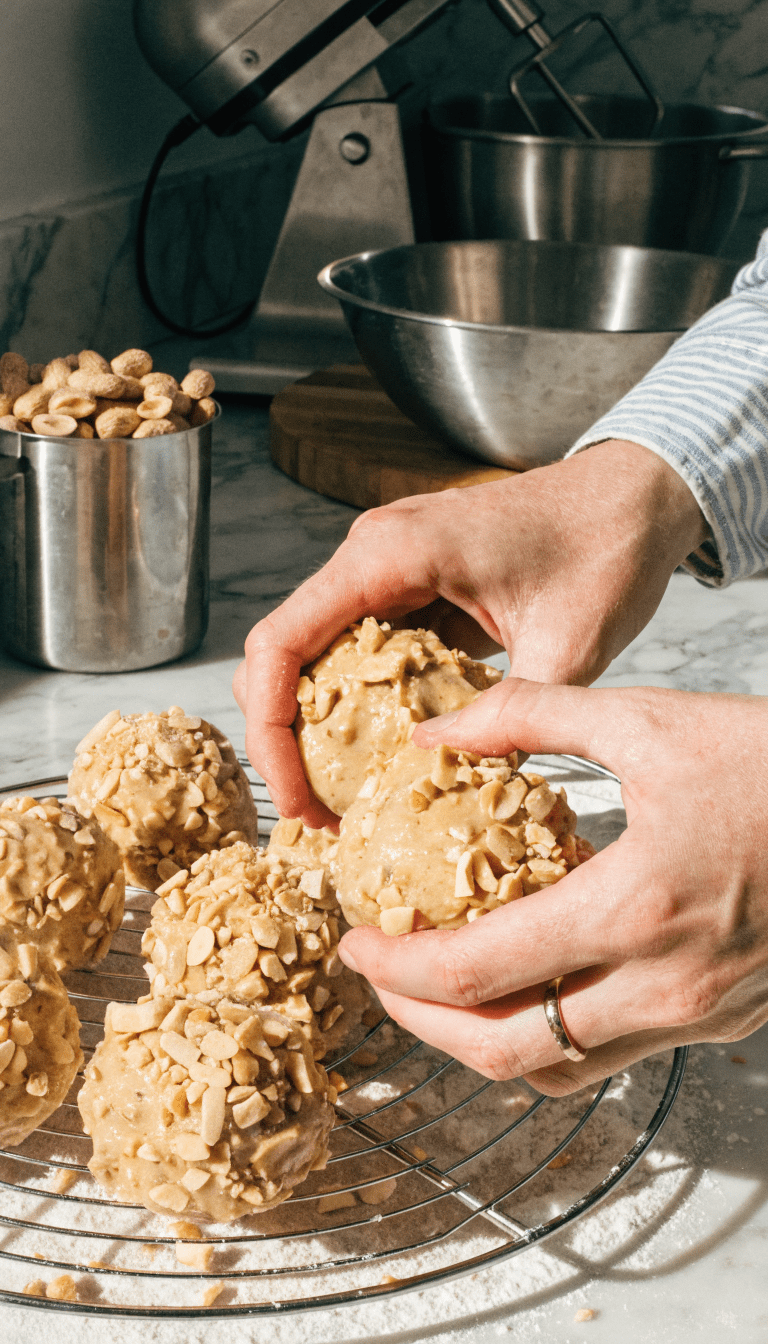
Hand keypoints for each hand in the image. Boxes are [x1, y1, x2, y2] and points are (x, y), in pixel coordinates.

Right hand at [233, 440, 707, 823]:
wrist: (638, 494)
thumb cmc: (605, 544)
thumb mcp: (567, 645)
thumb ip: (509, 715)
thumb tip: (448, 773)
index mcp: (389, 554)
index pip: (278, 644)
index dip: (268, 731)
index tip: (294, 796)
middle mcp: (371, 555)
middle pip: (279, 655)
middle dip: (282, 741)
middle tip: (320, 812)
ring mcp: (386, 568)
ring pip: (310, 656)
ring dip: (313, 727)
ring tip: (342, 795)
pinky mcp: (409, 585)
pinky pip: (355, 651)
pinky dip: (354, 706)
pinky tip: (384, 754)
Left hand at [338, 679, 767, 1093]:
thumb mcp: (648, 720)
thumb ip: (529, 716)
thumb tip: (434, 733)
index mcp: (636, 908)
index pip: (478, 972)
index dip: (396, 966)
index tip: (356, 938)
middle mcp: (665, 984)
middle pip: (505, 1051)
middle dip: (422, 1023)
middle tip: (380, 976)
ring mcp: (699, 1013)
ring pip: (558, 1069)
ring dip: (482, 1037)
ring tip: (440, 984)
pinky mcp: (721, 1018)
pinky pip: (610, 1052)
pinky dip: (549, 1030)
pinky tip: (531, 974)